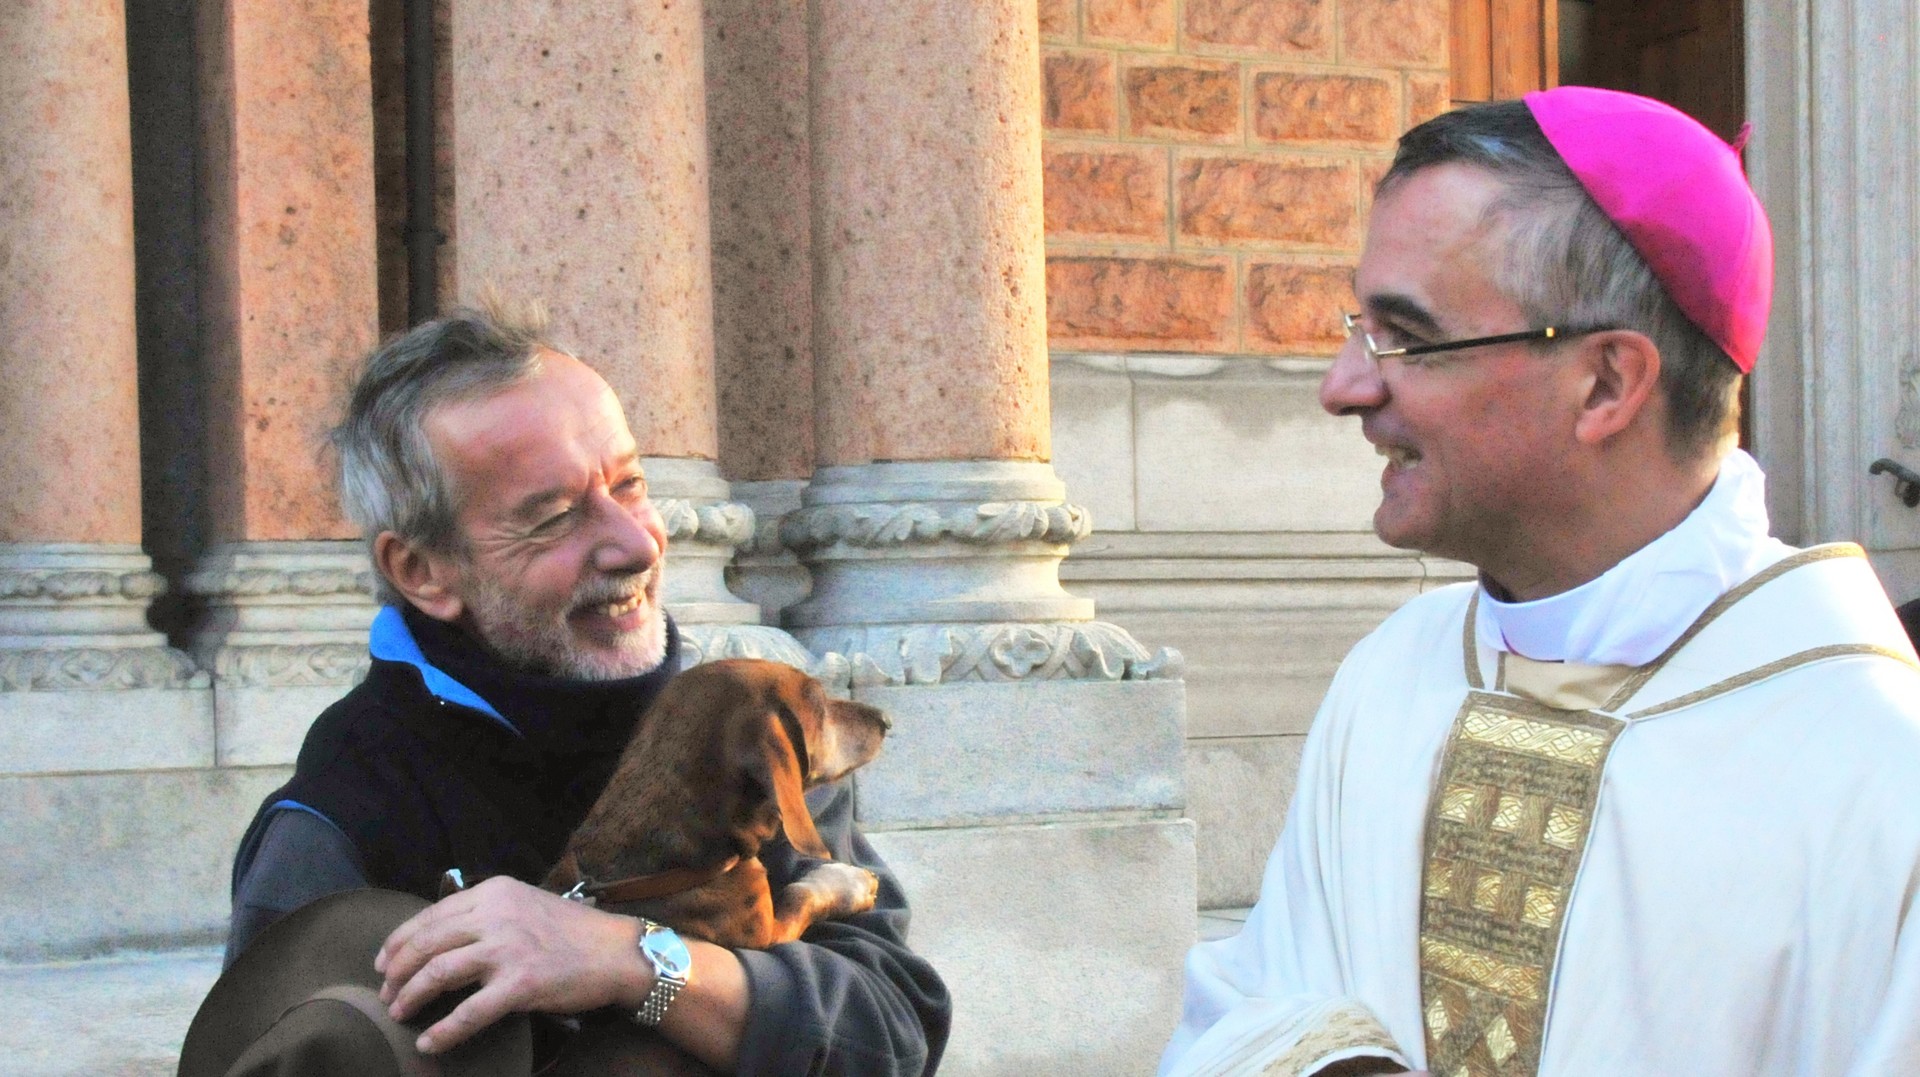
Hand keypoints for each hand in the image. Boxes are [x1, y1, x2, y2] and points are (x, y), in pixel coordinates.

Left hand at [375, 875, 649, 1053]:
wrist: (616, 952)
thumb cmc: (571, 932)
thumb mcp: (524, 904)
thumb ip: (486, 913)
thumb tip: (441, 936)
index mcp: (494, 892)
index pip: (431, 914)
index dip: (399, 941)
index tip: (384, 962)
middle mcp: (496, 915)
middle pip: (427, 942)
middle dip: (397, 971)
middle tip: (385, 992)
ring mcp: (508, 949)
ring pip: (438, 973)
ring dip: (411, 997)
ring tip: (399, 1013)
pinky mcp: (521, 983)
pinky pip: (469, 1012)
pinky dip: (444, 1031)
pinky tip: (430, 1043)